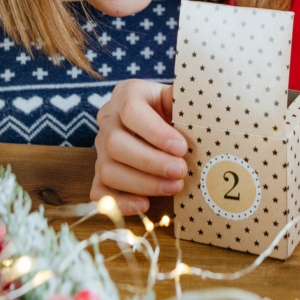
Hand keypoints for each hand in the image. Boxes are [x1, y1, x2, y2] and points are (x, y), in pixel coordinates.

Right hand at [91, 79, 188, 215]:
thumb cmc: (172, 109)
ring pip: (108, 170)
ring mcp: (101, 147)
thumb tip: (200, 100)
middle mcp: (108, 119)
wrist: (160, 120)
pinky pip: (99, 192)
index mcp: (127, 94)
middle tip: (181, 171)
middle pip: (116, 144)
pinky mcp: (100, 172)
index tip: (181, 148)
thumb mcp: (178, 97)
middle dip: (151, 162)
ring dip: (142, 183)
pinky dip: (120, 202)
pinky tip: (144, 205)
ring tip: (173, 187)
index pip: (131, 112)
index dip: (155, 133)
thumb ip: (185, 98)